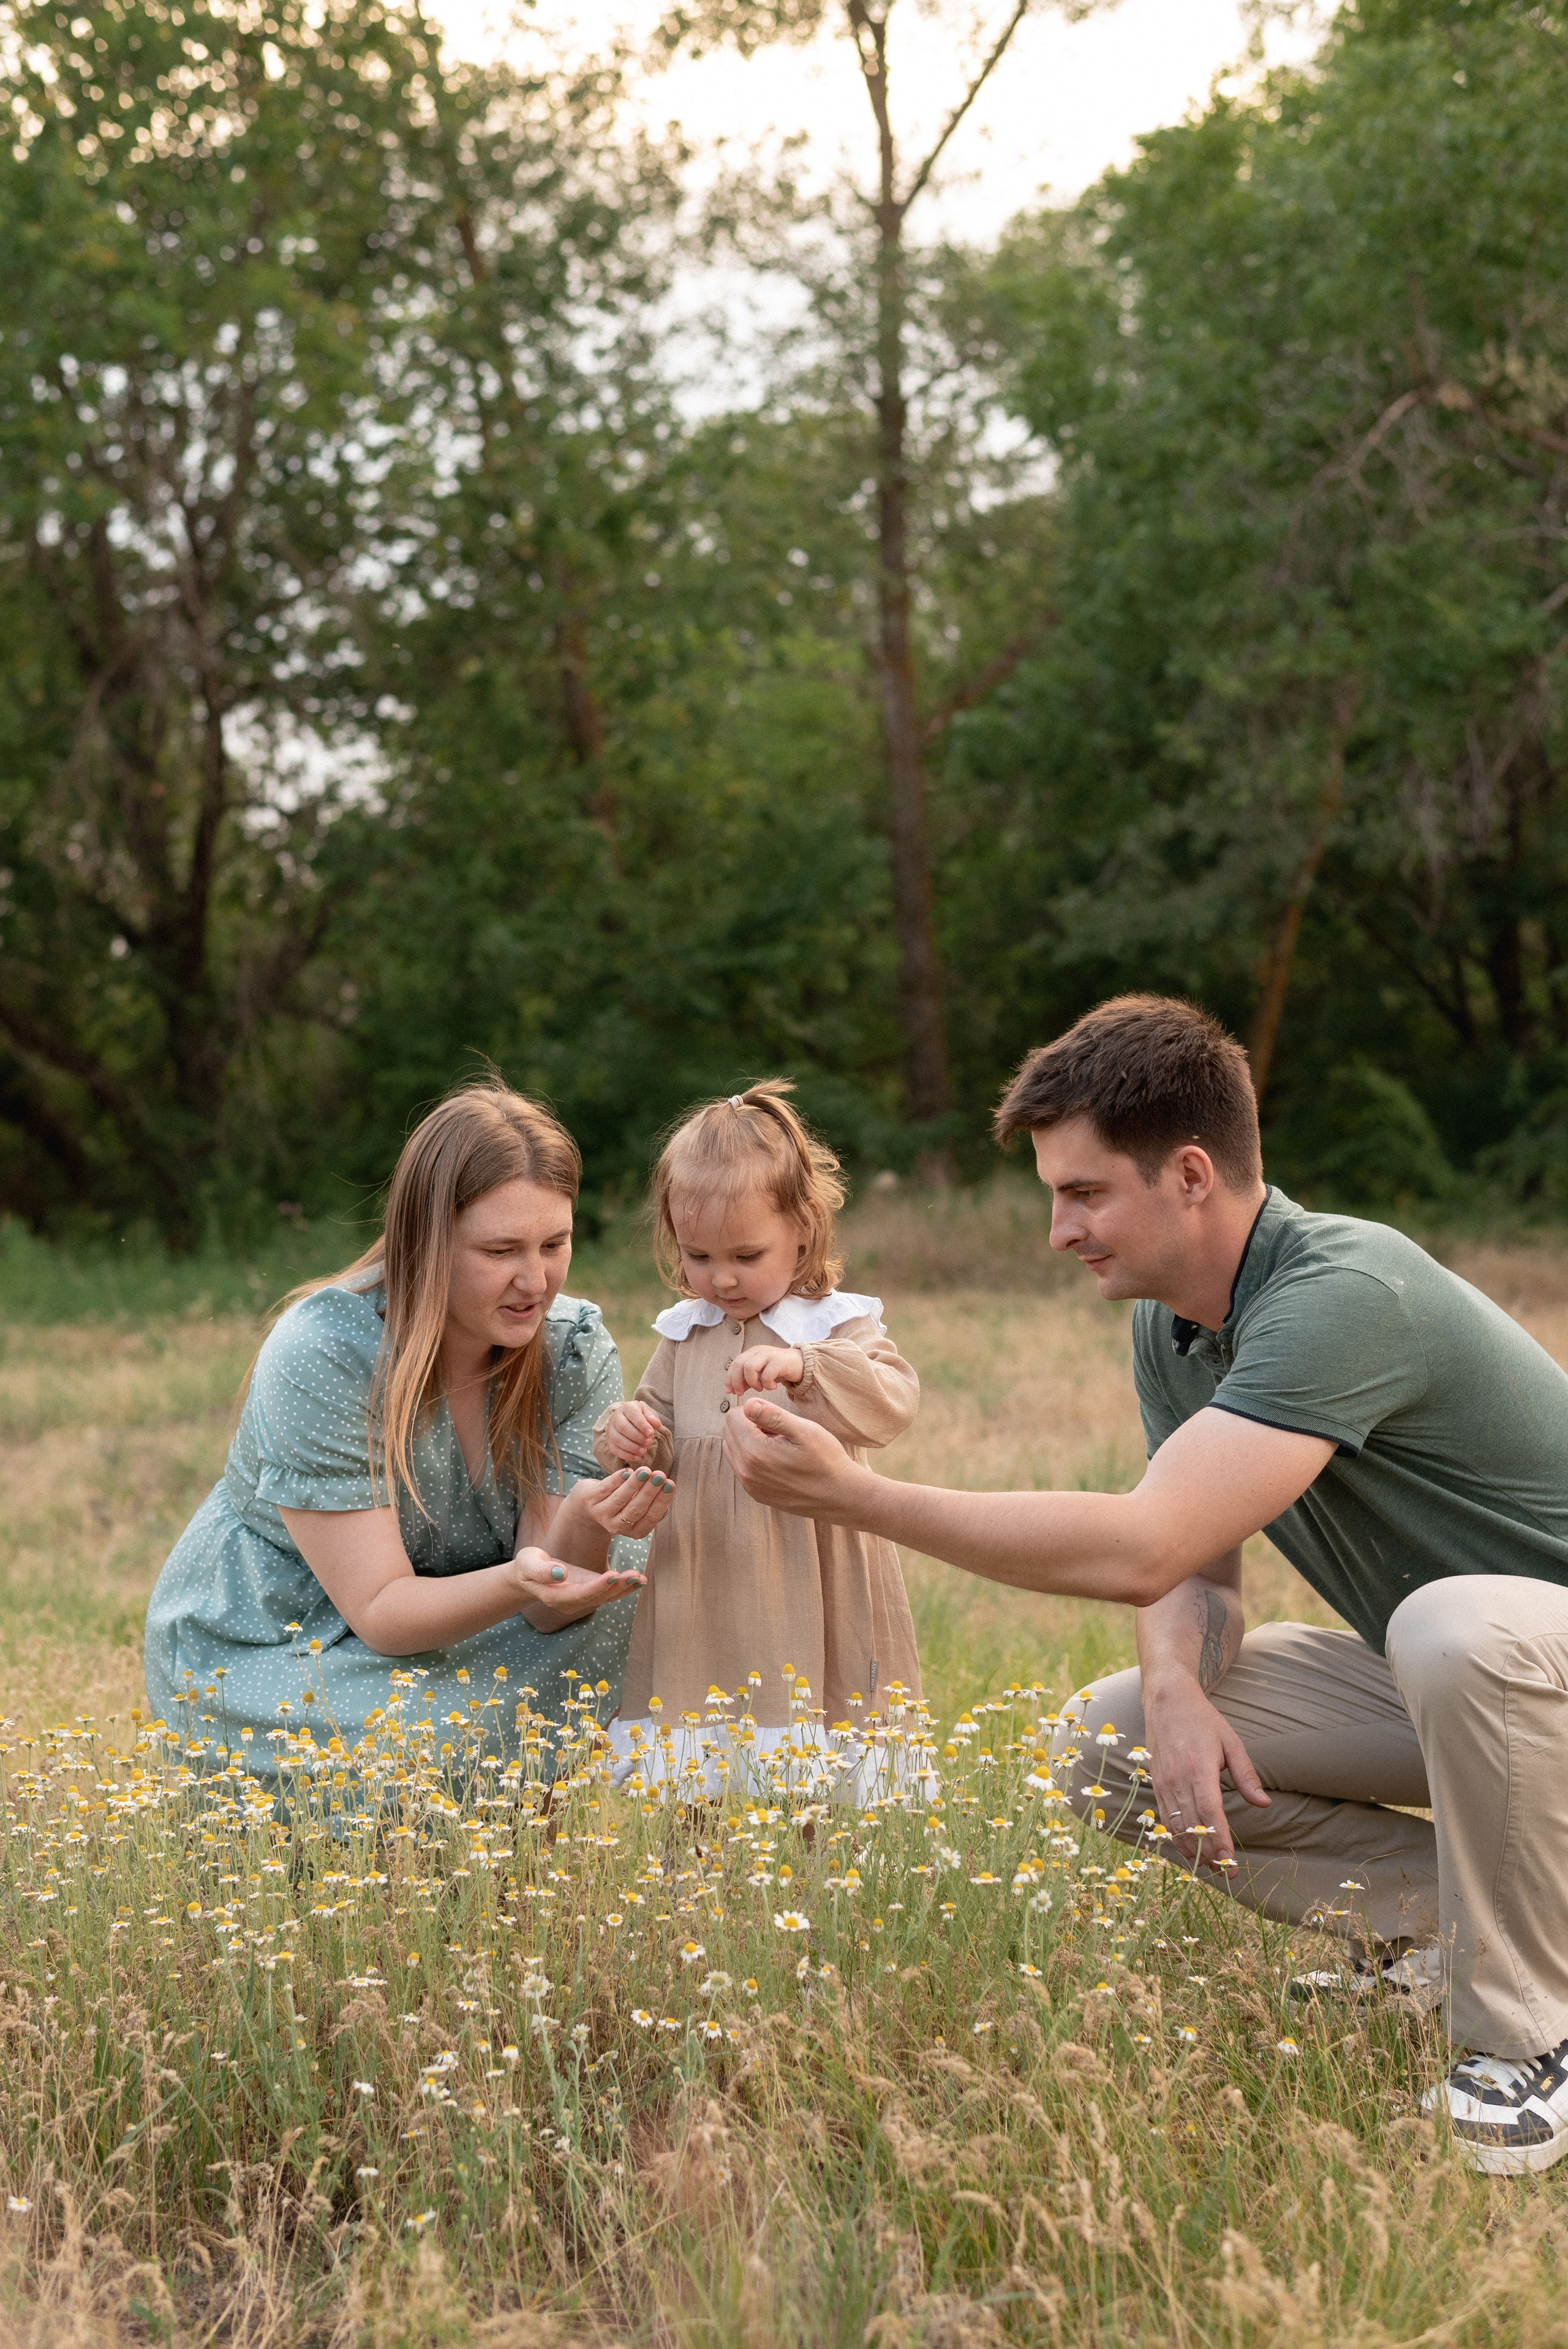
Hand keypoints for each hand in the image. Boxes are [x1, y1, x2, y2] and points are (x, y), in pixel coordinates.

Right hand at [509, 1544, 645, 1630]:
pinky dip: (624, 1587)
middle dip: (617, 1587)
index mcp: (556, 1596)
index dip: (597, 1587)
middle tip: (635, 1575)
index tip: (612, 1575)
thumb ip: (542, 1570)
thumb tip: (561, 1573)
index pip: (579, 1594)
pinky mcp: (589, 1592)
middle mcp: (571, 1603)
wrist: (529, 1573)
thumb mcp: (528, 1563)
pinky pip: (608, 1592)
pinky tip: (639, 1580)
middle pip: (597, 1597)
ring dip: (624, 1588)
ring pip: (606, 1597)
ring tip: (641, 1578)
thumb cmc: (528, 1565)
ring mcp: (581, 1600)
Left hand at [575, 1465, 675, 1542]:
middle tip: (660, 1475)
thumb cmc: (621, 1503)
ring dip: (634, 1484)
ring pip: (620, 1499)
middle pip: (636, 1509)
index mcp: (634, 1530)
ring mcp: (601, 1514)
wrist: (589, 1504)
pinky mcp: (589, 1499)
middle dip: (649, 1491)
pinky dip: (617, 1479)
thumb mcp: (637, 1507)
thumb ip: (651, 1502)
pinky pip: (605, 1489)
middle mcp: (617, 1526)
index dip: (661, 1501)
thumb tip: (666, 1488)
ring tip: (646, 1470)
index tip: (670, 1484)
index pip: (651, 1517)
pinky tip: (627, 1470)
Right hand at [599, 1400, 664, 1464]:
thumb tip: (657, 1424)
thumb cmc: (639, 1417)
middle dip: (637, 1437)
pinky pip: (614, 1449)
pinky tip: (636, 1457)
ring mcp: (610, 1430)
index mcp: (627, 1408)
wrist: (626, 1420)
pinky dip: (626, 1455)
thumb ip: (652, 1418)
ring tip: (643, 1451)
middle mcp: (615, 1417)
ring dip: (631, 1447)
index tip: (651, 1433)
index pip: (632, 1414)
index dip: (642, 1424)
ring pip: (617, 1439)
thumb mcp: (646, 1413)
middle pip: (623, 1427)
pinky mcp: (609, 1441)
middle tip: (648, 1443)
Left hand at [722, 1394, 864, 1517]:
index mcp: (755, 1452)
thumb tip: (747, 1404)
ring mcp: (749, 1485)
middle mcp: (746, 1471)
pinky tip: (778, 1460)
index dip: (754, 1410)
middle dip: (749, 1425)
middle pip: (729, 1432)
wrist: (840, 1496)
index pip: (733, 1417)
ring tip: (777, 1445)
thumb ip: (773, 1416)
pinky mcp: (755, 1493)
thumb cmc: (826, 1460)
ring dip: (749, 1441)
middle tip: (778, 1431)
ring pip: (732, 1449)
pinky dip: (753, 1457)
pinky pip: (741, 1467)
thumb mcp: (805, 1431)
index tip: (776, 1419)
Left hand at [725, 1344, 804, 1395]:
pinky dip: (767, 1384)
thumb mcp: (759, 1375)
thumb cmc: (778, 1370)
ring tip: (760, 1388)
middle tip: (742, 1393)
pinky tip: (773, 1387)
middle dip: (737, 1381)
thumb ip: (746, 1381)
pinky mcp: (780, 1361)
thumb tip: (731, 1389)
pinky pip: (767, 1374)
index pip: (734, 1364)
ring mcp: (769, 1355)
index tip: (730, 1391)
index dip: (729, 1378)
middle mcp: (759, 1352)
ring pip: (750, 1367)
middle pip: (739, 1364)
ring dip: (752, 1382)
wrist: (801, 1364)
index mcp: (751, 1353)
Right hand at [1142, 1668, 1268, 1870]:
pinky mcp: (1156, 1785)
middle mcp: (1177, 1779)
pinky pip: (1165, 1819)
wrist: (1166, 1701)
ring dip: (1193, 1851)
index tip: (1231, 1861)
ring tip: (1211, 1867)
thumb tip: (1264, 1803)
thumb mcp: (1231, 1742)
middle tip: (1227, 1873)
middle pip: (1192, 1826)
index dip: (1219, 1840)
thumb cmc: (1202, 1720)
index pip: (1209, 1813)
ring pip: (1176, 1827)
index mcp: (1198, 1768)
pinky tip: (1190, 1850)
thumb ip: (1246, 1775)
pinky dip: (1177, 1839)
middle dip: (1209, 1853)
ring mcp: (1163, 1784)